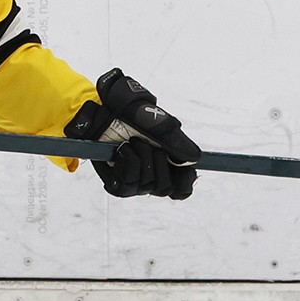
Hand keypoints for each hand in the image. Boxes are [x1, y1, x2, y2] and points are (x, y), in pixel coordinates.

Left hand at [64, 68, 199, 198]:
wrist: (104, 110)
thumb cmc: (131, 114)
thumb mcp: (158, 123)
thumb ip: (177, 141)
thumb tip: (195, 157)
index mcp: (166, 163)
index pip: (181, 189)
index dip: (185, 184)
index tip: (186, 170)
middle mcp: (151, 175)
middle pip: (164, 188)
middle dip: (158, 163)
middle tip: (147, 142)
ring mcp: (133, 181)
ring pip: (146, 186)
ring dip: (141, 159)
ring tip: (132, 141)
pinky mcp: (115, 183)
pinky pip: (126, 185)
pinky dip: (127, 164)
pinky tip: (122, 150)